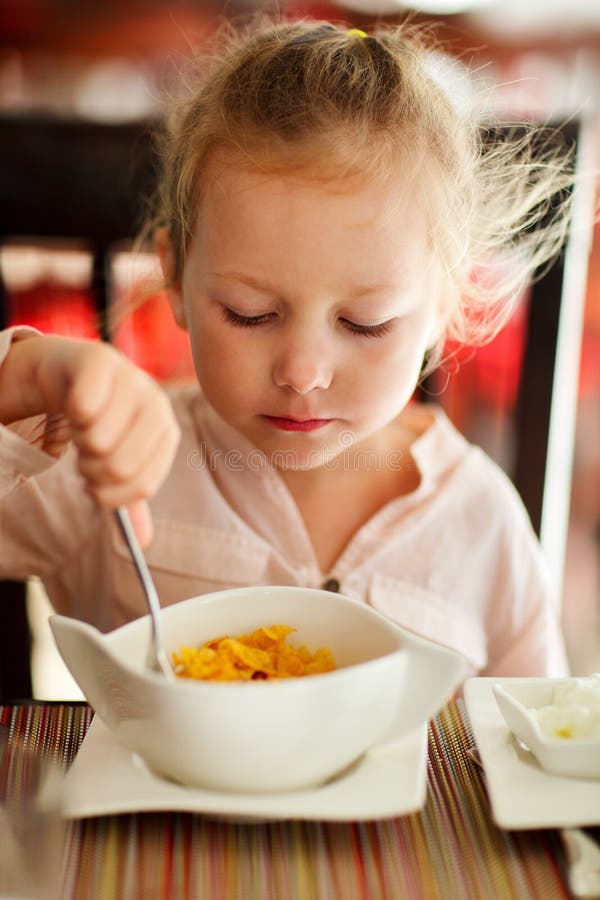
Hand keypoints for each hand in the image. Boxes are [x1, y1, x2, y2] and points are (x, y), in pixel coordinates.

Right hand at [1, 335, 179, 544]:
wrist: (70, 375)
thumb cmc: (98, 422)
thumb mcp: (115, 460)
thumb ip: (128, 499)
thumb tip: (141, 545)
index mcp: (166, 432)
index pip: (141, 485)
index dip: (109, 495)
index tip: (94, 487)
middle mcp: (157, 403)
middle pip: (120, 466)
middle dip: (91, 470)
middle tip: (84, 456)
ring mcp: (132, 378)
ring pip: (100, 438)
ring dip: (79, 441)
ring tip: (82, 428)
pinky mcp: (101, 359)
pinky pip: (85, 403)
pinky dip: (72, 412)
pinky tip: (75, 405)